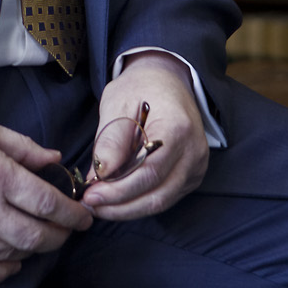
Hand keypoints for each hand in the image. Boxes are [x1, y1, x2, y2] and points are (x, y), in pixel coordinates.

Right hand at [0, 104, 92, 283]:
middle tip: (69, 230)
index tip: (84, 216)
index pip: (47, 203)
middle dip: (59, 236)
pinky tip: (11, 263)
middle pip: (33, 235)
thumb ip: (22, 146)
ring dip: (32, 251)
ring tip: (42, 240)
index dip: (72, 214)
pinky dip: (0, 270)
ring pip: (9, 255)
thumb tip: (54, 158)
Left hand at [80, 50, 208, 220]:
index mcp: (178, 128)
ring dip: (128, 208)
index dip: (118, 190)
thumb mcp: (118, 101)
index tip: (90, 195)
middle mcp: (194, 152)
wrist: (166, 79)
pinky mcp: (192, 174)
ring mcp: (197, 166)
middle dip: (120, 206)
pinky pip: (166, 197)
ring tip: (100, 205)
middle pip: (157, 195)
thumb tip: (99, 177)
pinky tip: (117, 198)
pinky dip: (140, 201)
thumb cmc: (141, 86)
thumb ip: (111, 140)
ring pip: (161, 202)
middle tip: (91, 205)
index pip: (148, 173)